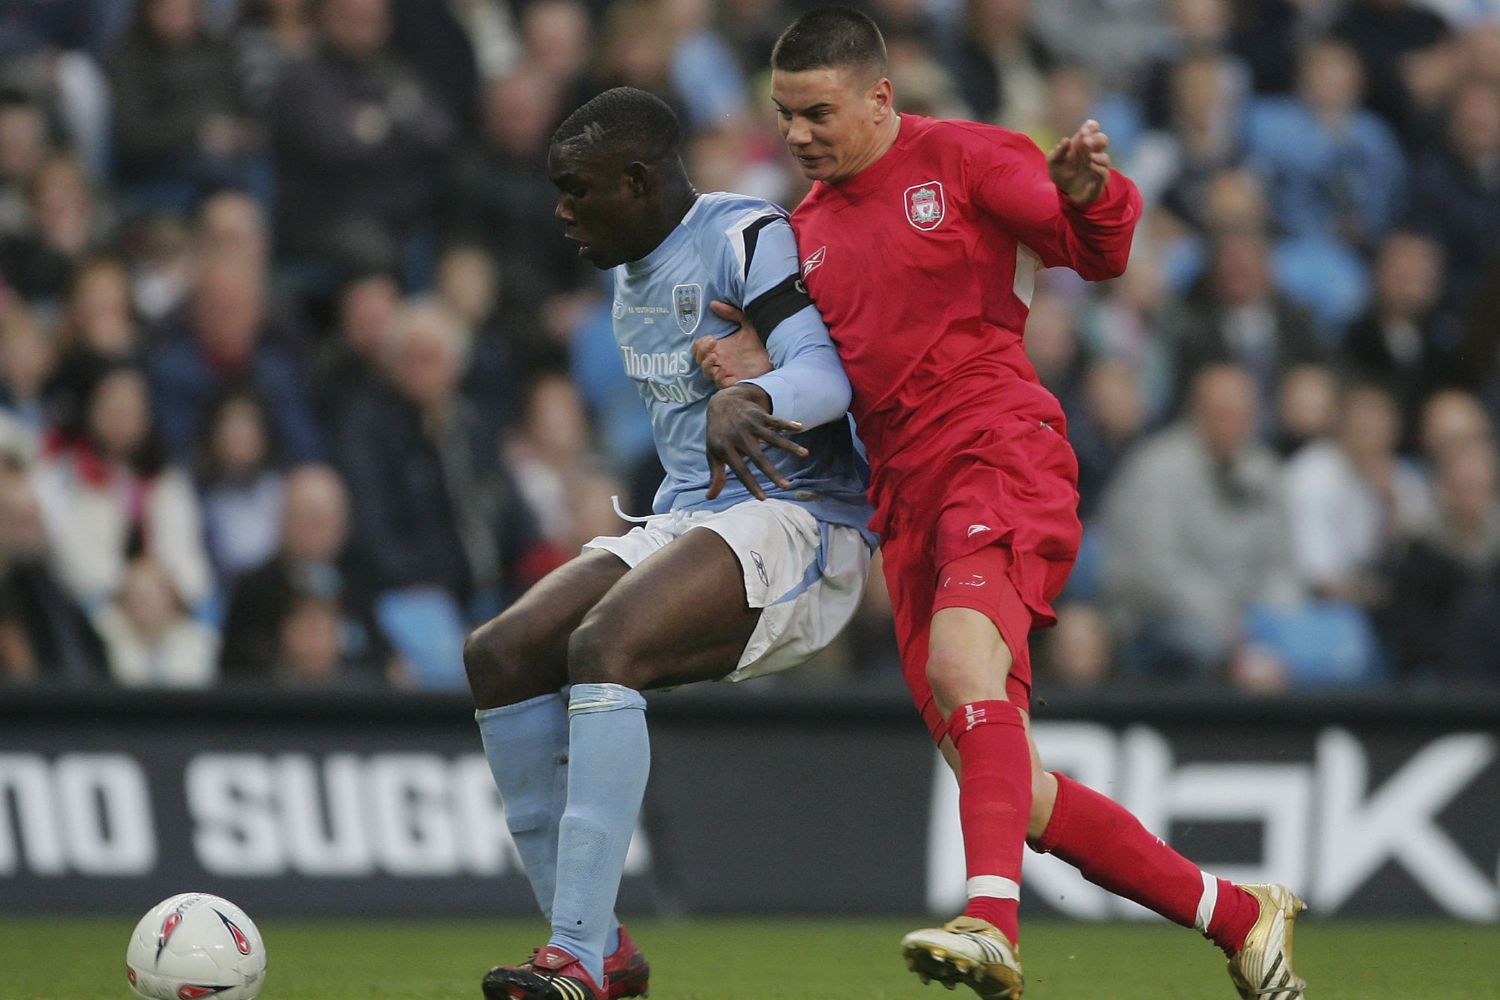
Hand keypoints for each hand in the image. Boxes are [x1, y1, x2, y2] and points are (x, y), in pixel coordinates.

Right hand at [693, 301, 772, 388]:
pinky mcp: (737, 380)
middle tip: (713, 346)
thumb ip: (730, 312)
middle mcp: (722, 359)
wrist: (777, 347)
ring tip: (716, 357)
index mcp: (721, 347)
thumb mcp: (745, 320)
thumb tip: (713, 303)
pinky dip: (719, 379)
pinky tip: (724, 371)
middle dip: (702, 354)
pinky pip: (721, 385)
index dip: (700, 346)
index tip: (711, 338)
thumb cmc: (762, 336)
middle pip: (699, 362)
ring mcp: (728, 371)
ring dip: (707, 366)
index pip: (699, 349)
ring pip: (707, 374)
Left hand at [705, 384, 806, 500]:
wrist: (722, 403)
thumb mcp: (713, 453)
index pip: (740, 471)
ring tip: (805, 454)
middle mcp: (739, 437)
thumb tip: (710, 498)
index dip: (751, 485)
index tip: (763, 498)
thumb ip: (715, 475)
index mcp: (726, 448)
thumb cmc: (718, 434)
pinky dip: (788, 423)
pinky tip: (801, 427)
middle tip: (786, 486)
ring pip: (772, 437)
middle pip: (758, 458)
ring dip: (789, 446)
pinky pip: (775, 420)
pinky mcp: (759, 415)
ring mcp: (750, 425)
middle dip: (772, 473)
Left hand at [1047, 119, 1111, 205]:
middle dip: (1096, 139)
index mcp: (1081, 145)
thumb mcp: (1053, 162)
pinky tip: (1091, 166)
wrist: (1065, 191)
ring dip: (1099, 155)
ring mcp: (1097, 165)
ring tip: (1090, 157)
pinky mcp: (1099, 179)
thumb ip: (1057, 152)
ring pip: (1106, 157)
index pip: (1092, 130)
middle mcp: (1092, 152)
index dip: (1092, 127)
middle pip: (1102, 140)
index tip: (1086, 128)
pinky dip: (1099, 168)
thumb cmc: (1061, 172)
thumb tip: (1065, 140)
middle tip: (1086, 141)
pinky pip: (1105, 172)